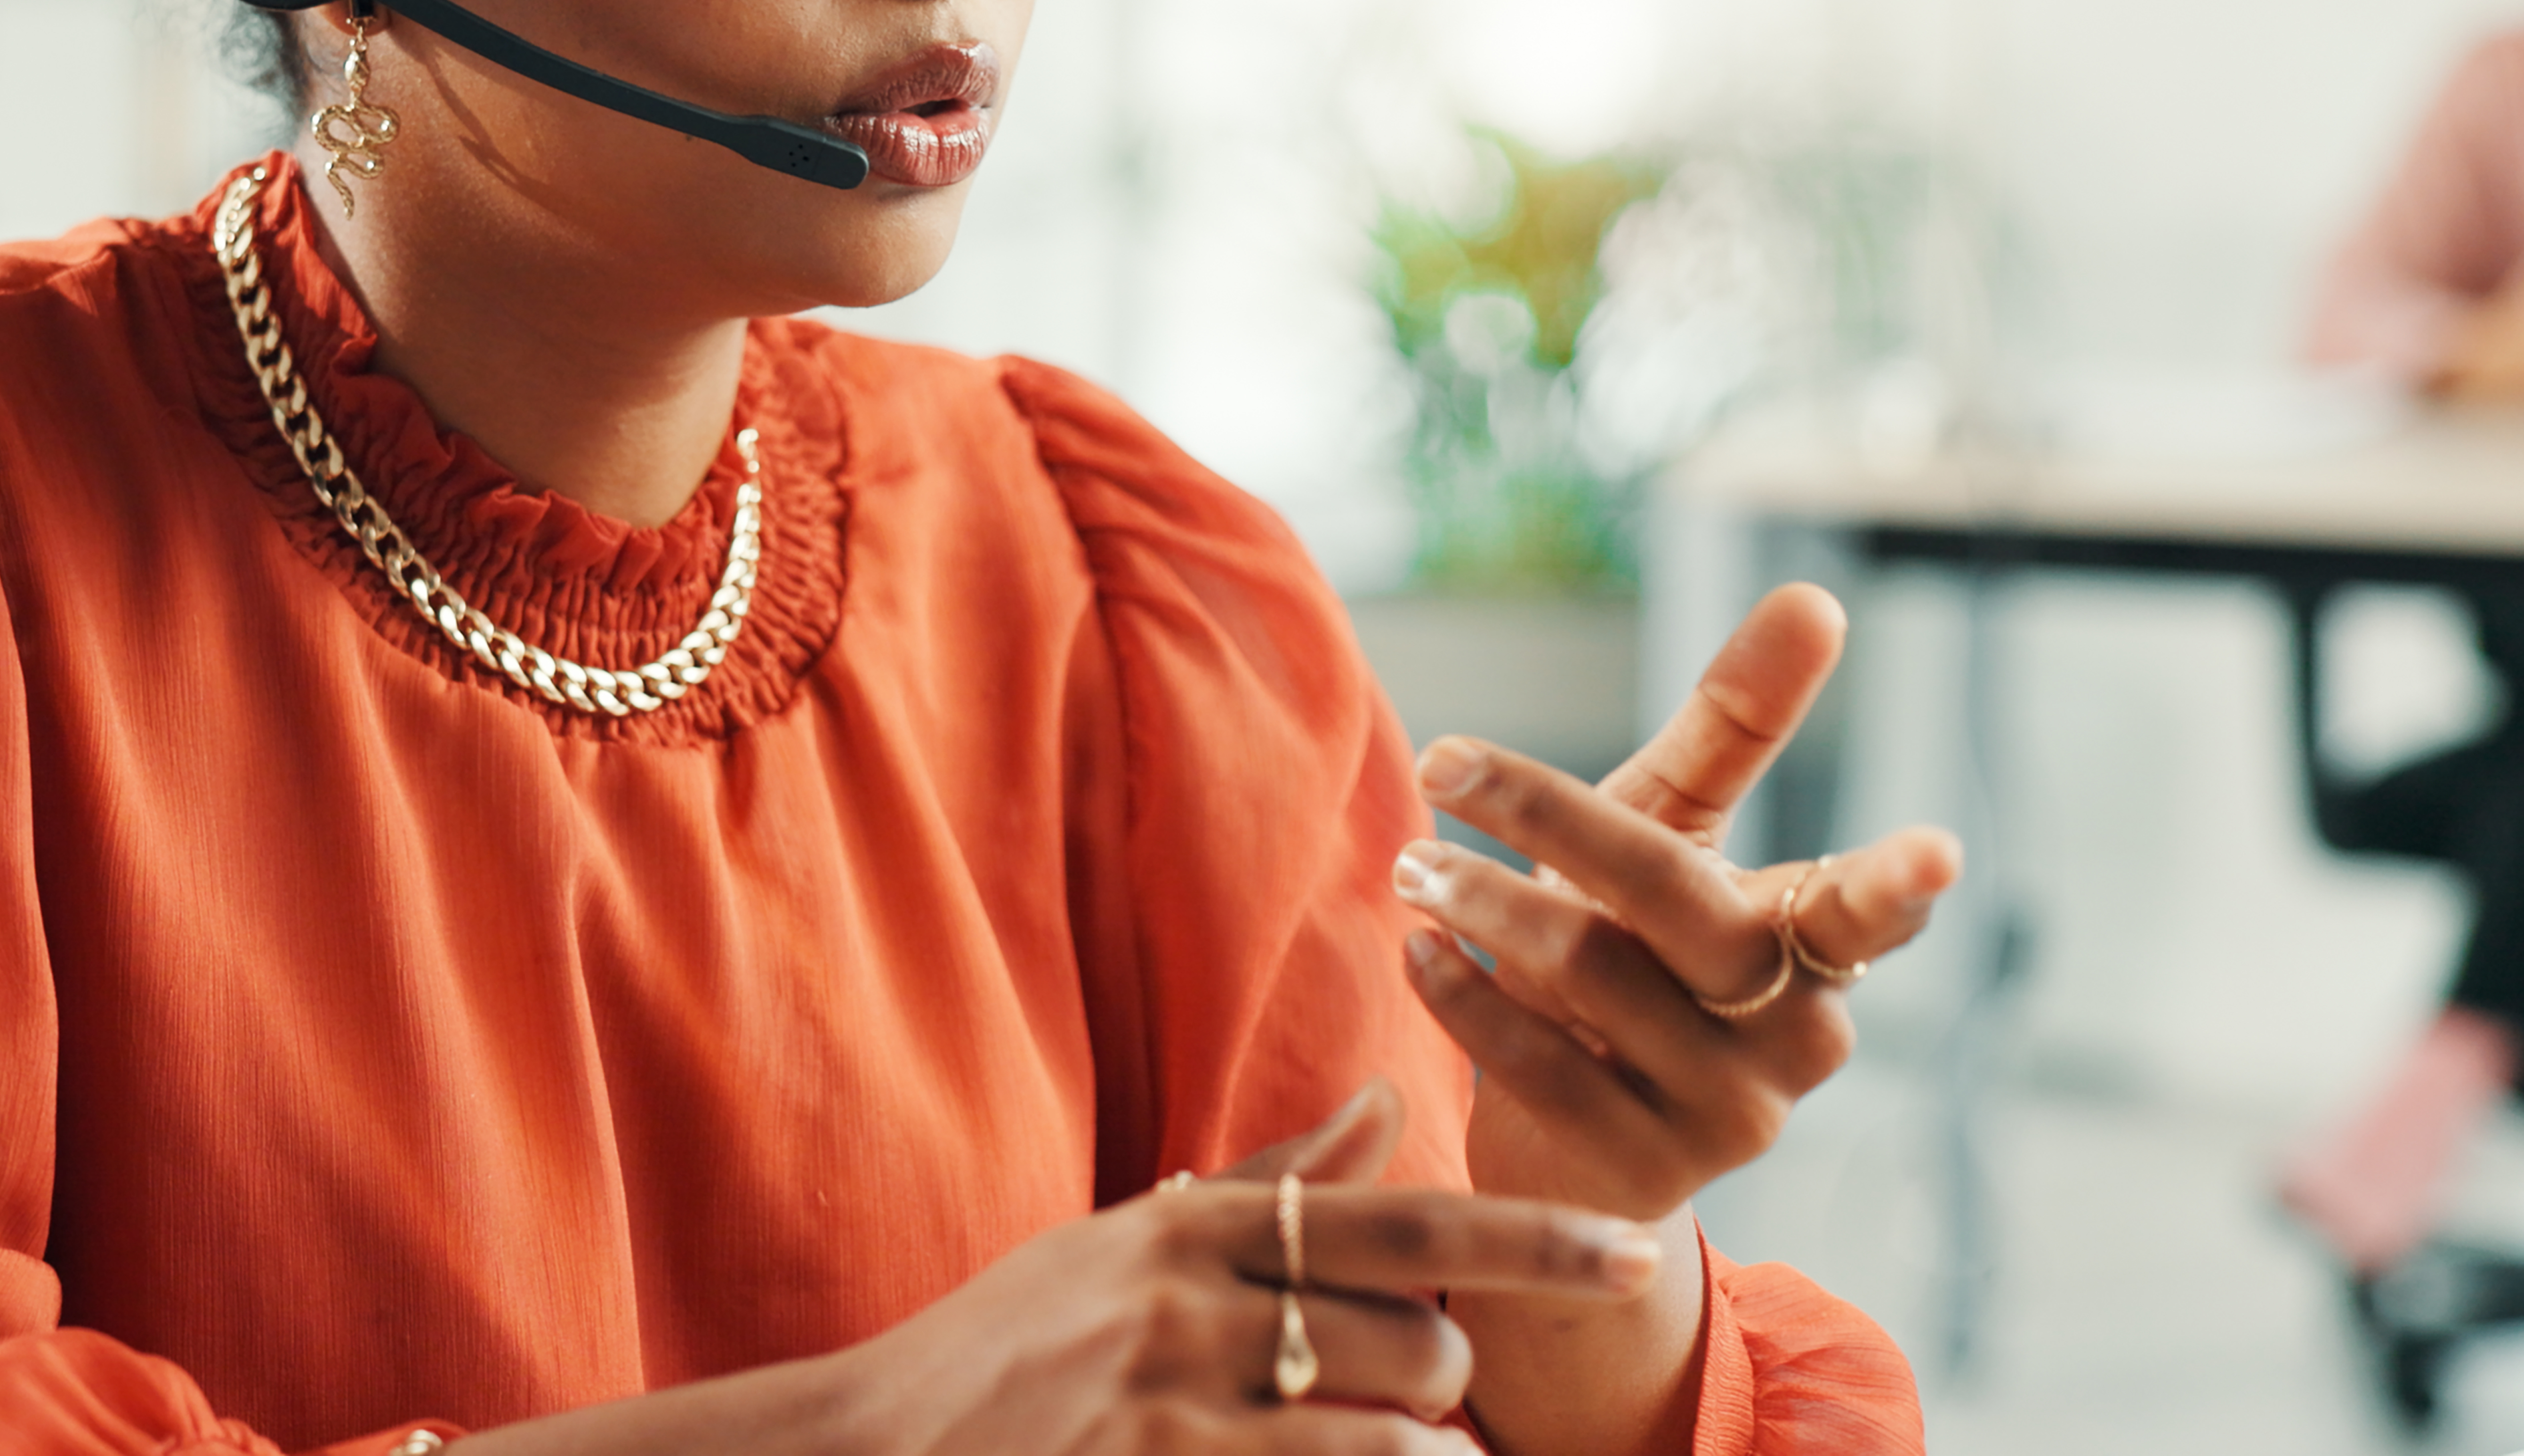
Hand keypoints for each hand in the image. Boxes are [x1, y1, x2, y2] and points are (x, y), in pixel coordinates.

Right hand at [820, 1082, 1662, 1455]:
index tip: (1643, 1251)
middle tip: (1406, 1385)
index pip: (1397, 1217)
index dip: (1533, 1239)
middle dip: (1439, 1371)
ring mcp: (1175, 1402)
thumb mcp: (1127, 1245)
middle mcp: (1191, 1304)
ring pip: (1389, 1426)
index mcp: (1192, 1229)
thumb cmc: (1013, 1347)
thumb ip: (1269, 1184)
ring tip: (1398, 1441)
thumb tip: (1386, 1102)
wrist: (880, 1448)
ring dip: (1421, 1445)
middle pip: (1410, 1335)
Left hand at [1394, 586, 1960, 1227]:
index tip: (1938, 853)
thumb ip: (1736, 723)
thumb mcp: (1675, 829)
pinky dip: (1465, 994)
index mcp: (1817, 943)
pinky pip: (1544, 1067)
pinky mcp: (1651, 1169)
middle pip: (1679, 903)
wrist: (1573, 1140)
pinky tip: (1421, 951)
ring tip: (1413, 865)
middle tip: (1439, 760)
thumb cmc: (1633, 944)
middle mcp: (1801, 1033)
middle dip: (1549, 820)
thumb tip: (1818, 598)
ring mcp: (1735, 1113)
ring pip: (1597, 975)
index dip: (1901, 885)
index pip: (1870, 910)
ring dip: (1484, 901)